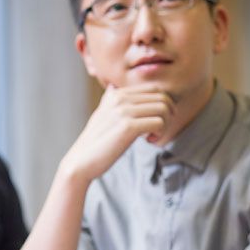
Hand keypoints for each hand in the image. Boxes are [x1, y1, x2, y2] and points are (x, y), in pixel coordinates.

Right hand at [59, 86, 173, 181]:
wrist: (81, 161)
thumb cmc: (95, 141)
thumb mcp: (101, 115)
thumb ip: (109, 100)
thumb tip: (112, 88)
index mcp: (117, 94)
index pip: (154, 89)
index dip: (163, 105)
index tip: (156, 121)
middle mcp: (121, 98)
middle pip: (163, 98)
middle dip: (168, 115)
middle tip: (158, 130)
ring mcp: (124, 111)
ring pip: (164, 109)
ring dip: (165, 125)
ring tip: (152, 136)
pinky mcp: (128, 127)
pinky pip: (159, 123)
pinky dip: (160, 134)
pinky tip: (149, 141)